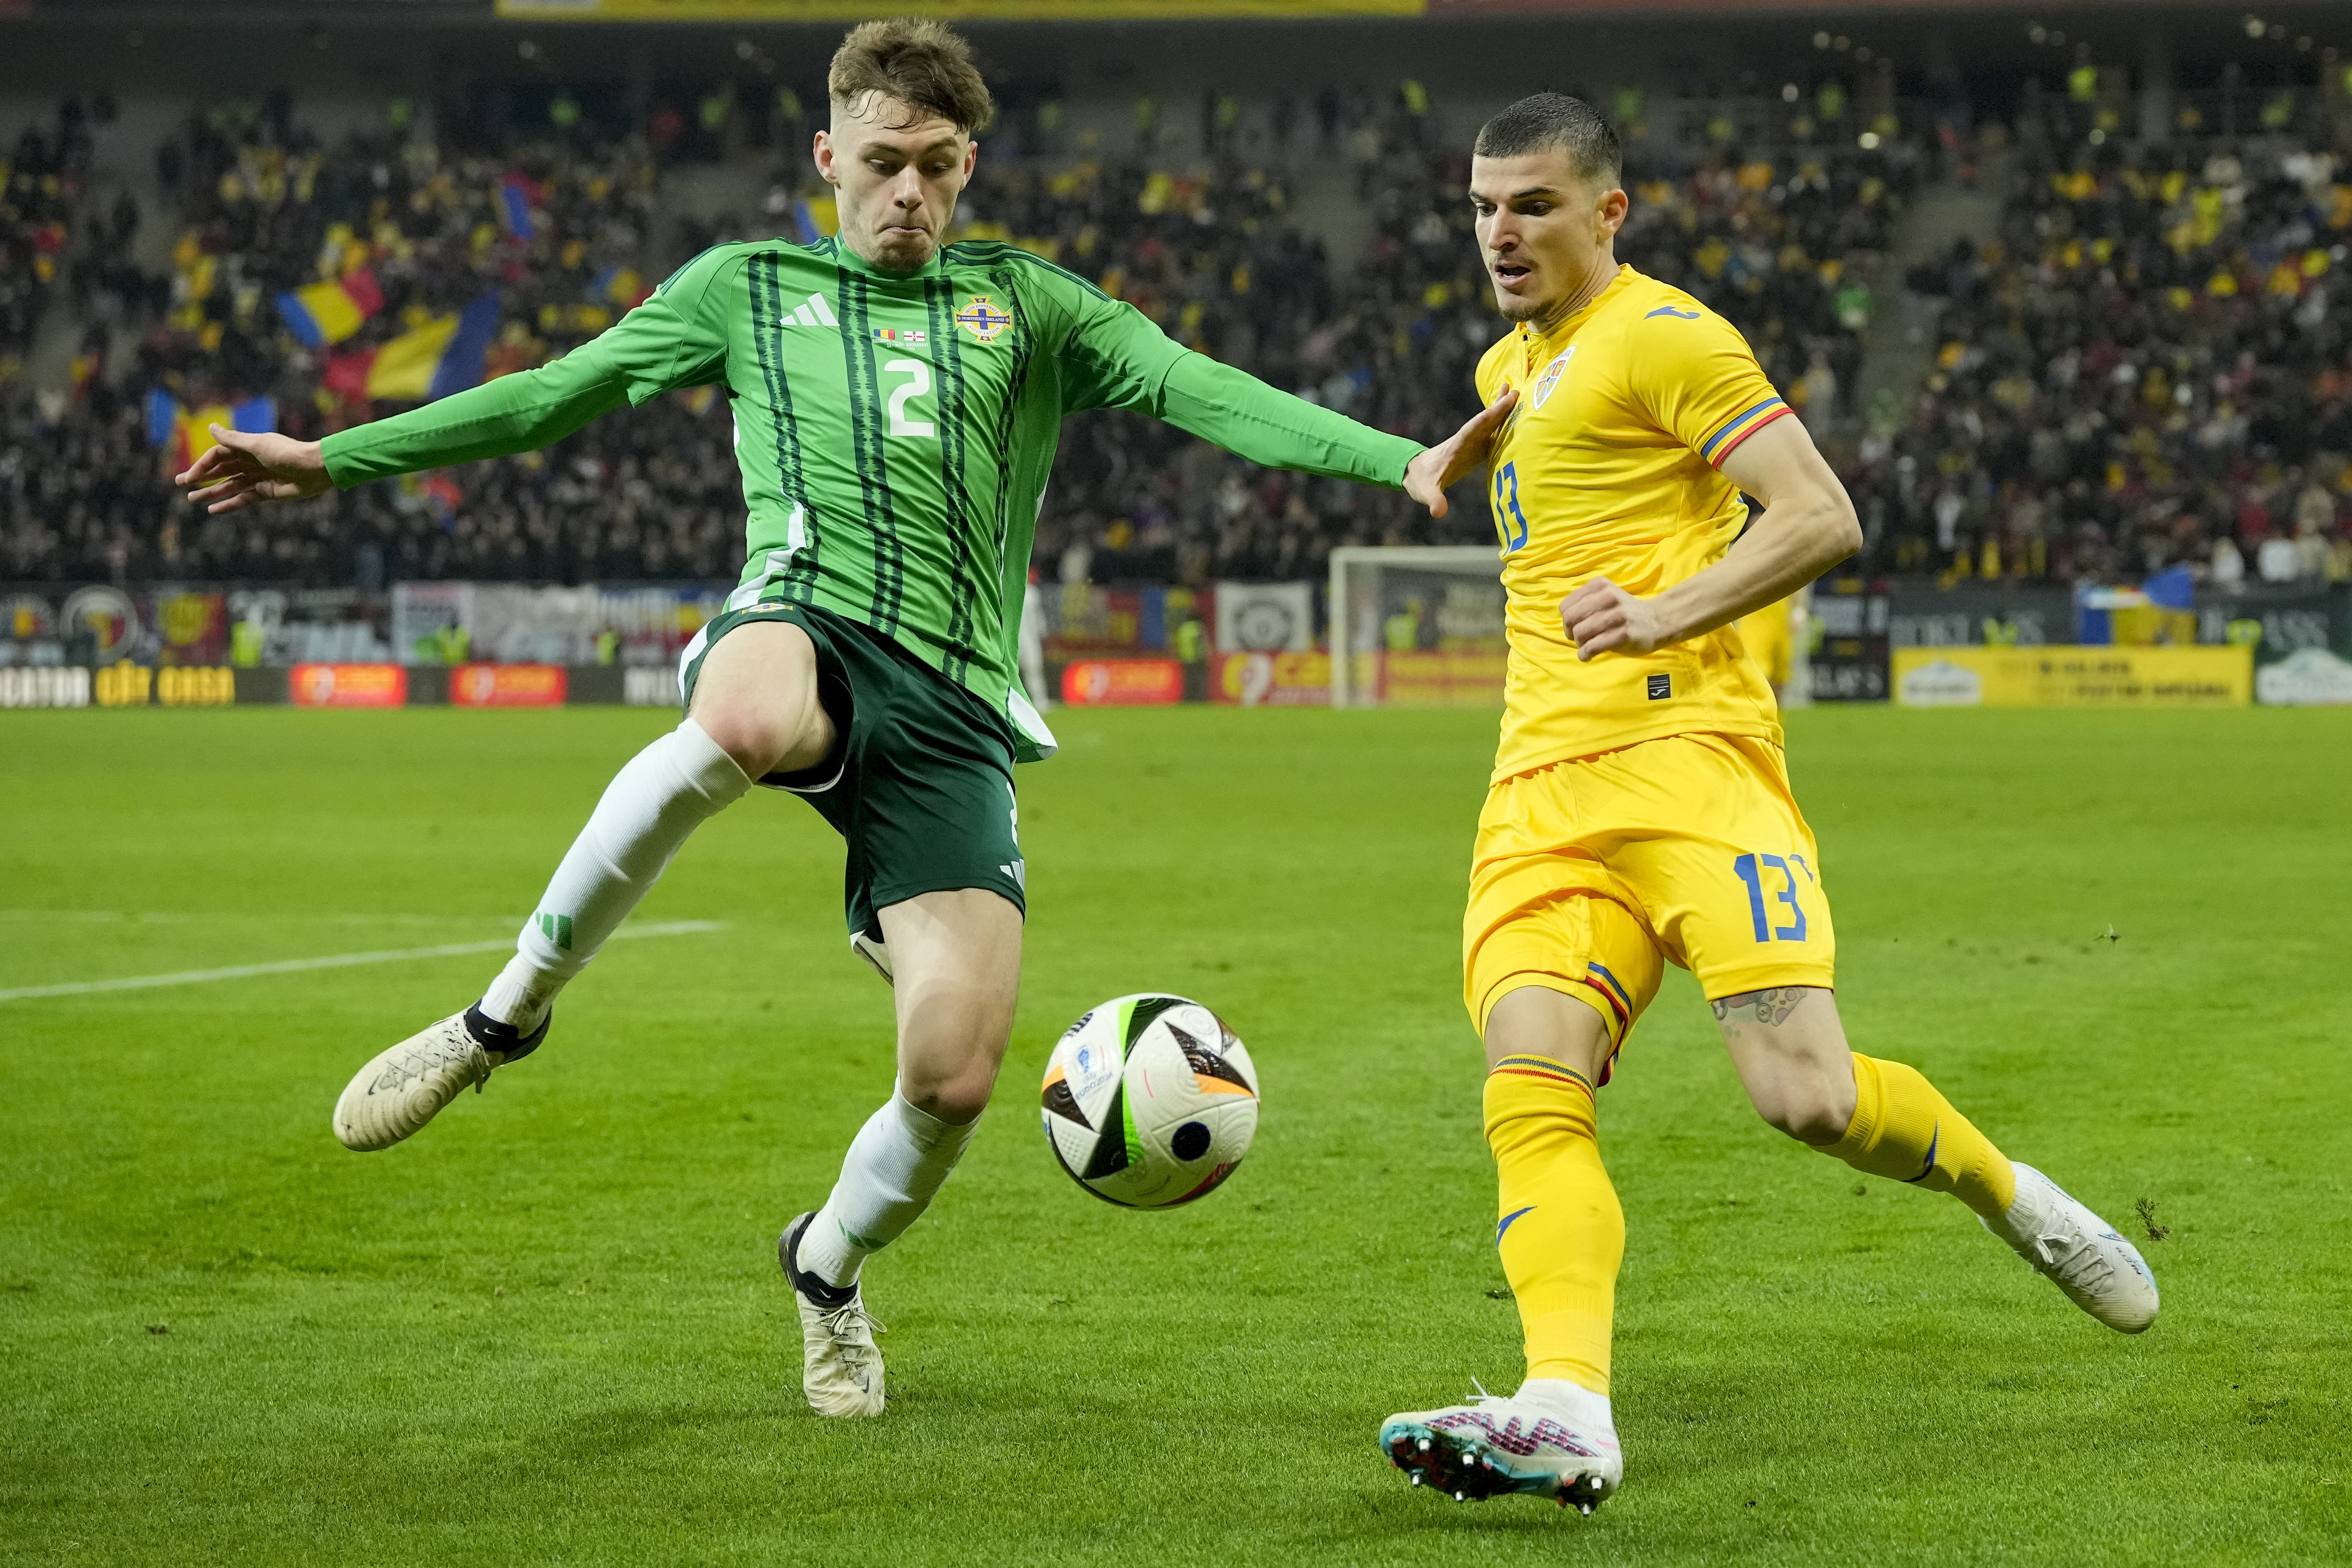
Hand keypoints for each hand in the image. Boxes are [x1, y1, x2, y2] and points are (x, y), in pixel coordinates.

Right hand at [175, 426, 331, 513]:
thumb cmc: (288, 453)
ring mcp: (258, 477)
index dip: (202, 465)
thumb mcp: (257, 445)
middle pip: (221, 470)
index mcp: (247, 447)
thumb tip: (212, 427)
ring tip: (192, 499)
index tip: (189, 478)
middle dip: (201, 477)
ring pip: (230, 485)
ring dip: (211, 492)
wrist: (316, 470)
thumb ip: (233, 440)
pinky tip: (213, 510)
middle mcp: (251, 461)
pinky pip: (244, 499)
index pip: (218, 455)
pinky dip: (229, 504)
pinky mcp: (267, 492)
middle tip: (181, 484)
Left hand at [1404, 386, 1515, 517]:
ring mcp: (1470, 444)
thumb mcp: (1426, 492)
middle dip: (1499, 408)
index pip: (1474, 428)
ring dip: (1501, 410)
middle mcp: (1465, 441)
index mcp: (1456, 447)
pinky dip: (1502, 424)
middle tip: (1516, 392)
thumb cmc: (1420, 482)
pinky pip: (1491, 434)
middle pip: (1485, 422)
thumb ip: (1434, 500)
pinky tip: (1512, 416)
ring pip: (1489, 424)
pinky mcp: (1475, 449)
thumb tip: (1438, 512)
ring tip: (1515, 392)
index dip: (1489, 416)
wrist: (1414, 473)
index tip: (1503, 404)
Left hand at [1561, 576, 1671, 660]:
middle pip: (1570, 619)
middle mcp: (1608, 596)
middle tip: (1578, 639)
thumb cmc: (1624, 612)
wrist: (1657, 622)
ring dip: (1579, 644)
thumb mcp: (1605, 596)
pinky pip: (1592, 647)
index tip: (1575, 627)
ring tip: (1588, 646)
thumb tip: (1564, 621)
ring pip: (1580, 633)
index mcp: (1600, 585)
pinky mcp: (1623, 634)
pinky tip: (1588, 656)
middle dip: (1569, 632)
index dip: (1566, 620)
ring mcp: (1617, 615)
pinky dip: (1585, 654)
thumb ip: (1584, 602)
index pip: (1565, 606)